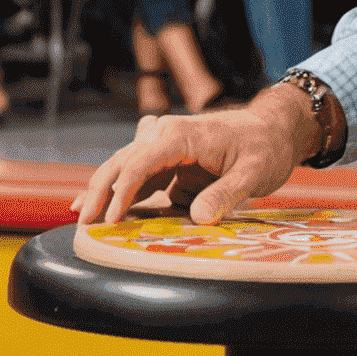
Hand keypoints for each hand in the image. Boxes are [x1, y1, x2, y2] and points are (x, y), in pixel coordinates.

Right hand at [71, 96, 309, 227]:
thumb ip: (226, 193)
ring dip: (103, 192)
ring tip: (82, 222)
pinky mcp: (168, 163)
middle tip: (83, 225)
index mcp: (182, 134)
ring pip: (124, 168)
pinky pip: (137, 177)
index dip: (123, 191)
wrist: (274, 130)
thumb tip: (197, 217)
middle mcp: (166, 136)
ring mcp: (165, 148)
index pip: (141, 161)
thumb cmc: (265, 147)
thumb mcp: (255, 172)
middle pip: (123, 162)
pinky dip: (119, 193)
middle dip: (99, 191)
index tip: (111, 220)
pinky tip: (102, 213)